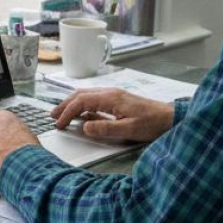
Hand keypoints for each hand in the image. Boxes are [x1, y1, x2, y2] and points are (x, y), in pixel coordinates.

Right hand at [51, 89, 174, 142]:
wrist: (170, 118)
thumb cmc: (151, 124)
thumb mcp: (129, 129)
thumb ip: (105, 128)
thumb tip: (83, 127)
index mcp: (110, 98)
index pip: (81, 102)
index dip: (67, 112)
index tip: (59, 124)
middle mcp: (110, 93)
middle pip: (80, 95)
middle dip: (65, 105)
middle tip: (53, 116)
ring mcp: (114, 95)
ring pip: (86, 95)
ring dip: (72, 104)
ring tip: (62, 114)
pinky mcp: (118, 101)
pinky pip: (94, 100)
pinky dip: (83, 106)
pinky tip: (81, 116)